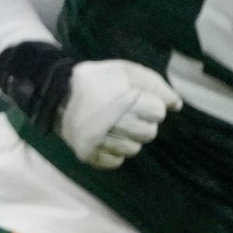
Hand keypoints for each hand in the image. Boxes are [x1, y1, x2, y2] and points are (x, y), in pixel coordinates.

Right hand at [59, 60, 181, 169]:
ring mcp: (99, 141)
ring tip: (117, 127)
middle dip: (143, 124)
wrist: (55, 94)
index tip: (139, 101)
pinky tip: (107, 139)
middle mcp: (113, 123)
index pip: (158, 113)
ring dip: (129, 139)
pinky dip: (114, 152)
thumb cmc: (96, 80)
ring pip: (133, 149)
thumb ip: (155, 85)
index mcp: (125, 100)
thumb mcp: (126, 71)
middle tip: (129, 115)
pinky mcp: (89, 154)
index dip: (151, 105)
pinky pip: (115, 161)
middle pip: (148, 133)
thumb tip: (176, 105)